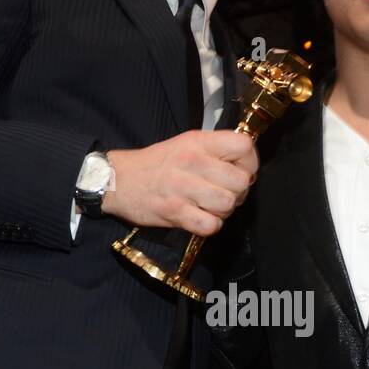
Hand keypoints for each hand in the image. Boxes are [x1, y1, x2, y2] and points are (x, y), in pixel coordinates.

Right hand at [103, 131, 258, 235]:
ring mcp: (183, 187)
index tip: (240, 171)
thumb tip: (245, 165)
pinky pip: (210, 225)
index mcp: (199, 142)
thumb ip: (216, 150)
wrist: (118, 180)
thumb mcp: (186, 143)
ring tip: (210, 206)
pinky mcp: (174, 212)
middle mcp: (193, 161)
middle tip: (224, 193)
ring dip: (224, 211)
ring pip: (228, 204)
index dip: (250, 163)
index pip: (244, 146)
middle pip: (241, 181)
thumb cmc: (157, 164)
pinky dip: (209, 226)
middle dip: (238, 192)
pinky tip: (200, 218)